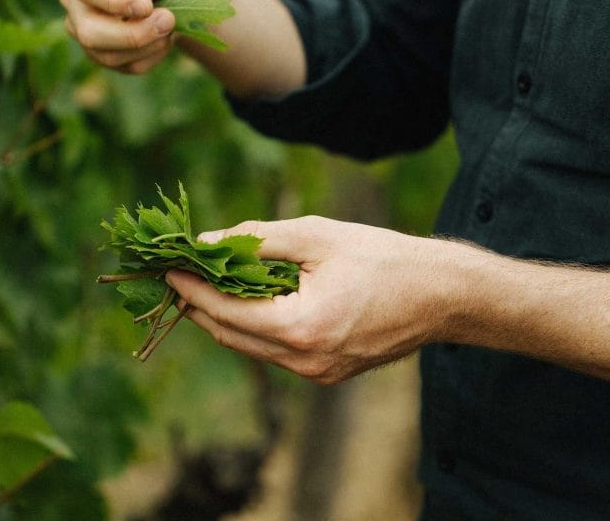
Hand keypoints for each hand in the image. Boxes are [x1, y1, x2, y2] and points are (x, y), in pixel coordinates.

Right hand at [59, 0, 202, 73]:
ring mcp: (84, 26)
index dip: (116, 1)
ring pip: (106, 55)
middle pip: (89, 31)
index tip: (147, 6)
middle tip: (169, 21)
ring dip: (147, 46)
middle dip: (133, 35)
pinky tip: (164, 37)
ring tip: (171, 25)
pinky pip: (126, 66)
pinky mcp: (102, 50)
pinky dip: (152, 56)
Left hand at [166, 216, 455, 383]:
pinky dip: (255, 325)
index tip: (168, 266)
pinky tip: (250, 298)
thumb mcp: (317, 236)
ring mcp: (317, 373)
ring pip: (251, 346)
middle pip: (230, 336)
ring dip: (226, 316)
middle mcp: (304, 362)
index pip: (224, 312)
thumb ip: (257, 240)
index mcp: (300, 328)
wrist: (441, 295)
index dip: (191, 288)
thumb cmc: (383, 258)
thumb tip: (209, 241)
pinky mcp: (327, 372)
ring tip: (209, 281)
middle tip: (182, 272)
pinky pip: (275, 351)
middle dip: (201, 304)